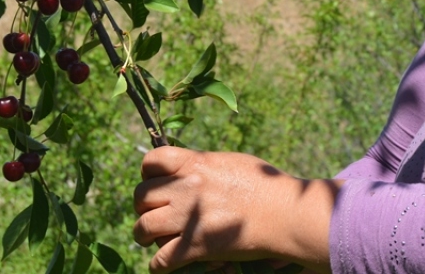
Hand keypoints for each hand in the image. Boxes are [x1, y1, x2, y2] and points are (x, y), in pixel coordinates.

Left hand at [133, 147, 337, 273]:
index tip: (157, 183)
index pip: (151, 161)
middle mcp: (186, 189)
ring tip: (154, 239)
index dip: (148, 173)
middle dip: (144, 207)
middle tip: (154, 213)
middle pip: (140, 196)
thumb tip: (185, 168)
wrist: (284, 213)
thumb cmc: (265, 185)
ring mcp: (188, 219)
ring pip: (142, 228)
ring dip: (145, 235)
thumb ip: (203, 164)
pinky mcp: (195, 247)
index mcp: (196, 163)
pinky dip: (159, 265)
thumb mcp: (231, 162)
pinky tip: (167, 262)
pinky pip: (159, 261)